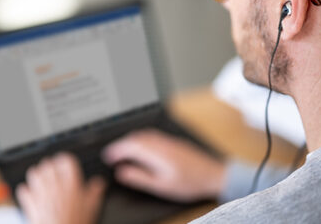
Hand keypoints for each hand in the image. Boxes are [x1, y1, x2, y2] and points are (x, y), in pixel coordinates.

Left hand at [16, 153, 105, 223]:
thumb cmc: (74, 223)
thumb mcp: (91, 208)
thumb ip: (95, 192)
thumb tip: (99, 183)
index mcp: (71, 183)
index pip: (66, 160)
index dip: (65, 160)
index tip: (66, 163)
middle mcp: (54, 185)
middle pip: (48, 164)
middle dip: (50, 165)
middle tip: (54, 170)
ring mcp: (40, 193)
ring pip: (33, 173)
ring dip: (37, 174)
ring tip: (41, 178)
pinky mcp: (30, 202)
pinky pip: (23, 189)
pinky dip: (26, 190)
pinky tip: (31, 193)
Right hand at [102, 129, 225, 201]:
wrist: (213, 175)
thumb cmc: (189, 183)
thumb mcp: (161, 186)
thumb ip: (139, 178)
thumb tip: (121, 172)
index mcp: (156, 153)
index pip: (130, 146)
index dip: (116, 150)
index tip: (107, 156)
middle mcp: (161, 143)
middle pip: (135, 138)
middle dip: (120, 144)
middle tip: (111, 154)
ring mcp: (168, 140)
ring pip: (143, 134)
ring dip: (130, 140)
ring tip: (121, 150)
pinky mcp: (173, 141)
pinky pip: (151, 135)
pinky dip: (140, 139)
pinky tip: (139, 146)